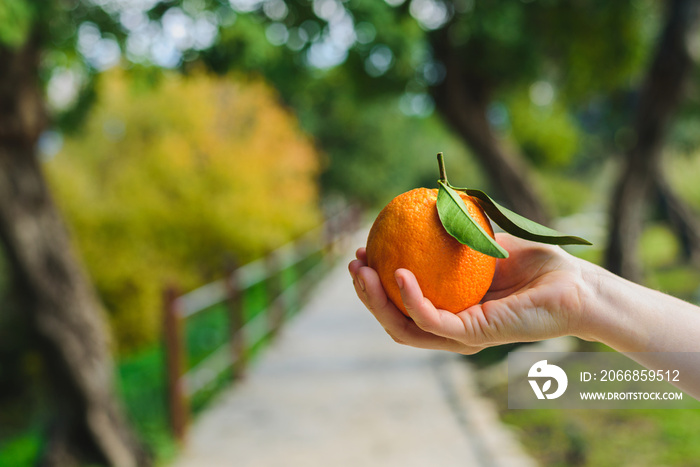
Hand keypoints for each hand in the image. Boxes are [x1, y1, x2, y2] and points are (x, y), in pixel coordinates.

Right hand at [348, 233, 591, 353]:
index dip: (378, 282)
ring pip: (405, 327)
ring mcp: (460, 335)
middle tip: (355, 264)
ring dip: (377, 300)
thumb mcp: (483, 239)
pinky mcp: (474, 336)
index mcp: (451, 309)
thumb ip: (454, 230)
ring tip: (362, 271)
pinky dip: (410, 300)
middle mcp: (451, 327)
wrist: (575, 284)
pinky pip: (432, 321)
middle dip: (367, 295)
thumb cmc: (536, 264)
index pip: (403, 302)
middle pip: (395, 318)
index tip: (364, 252)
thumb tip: (422, 203)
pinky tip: (398, 274)